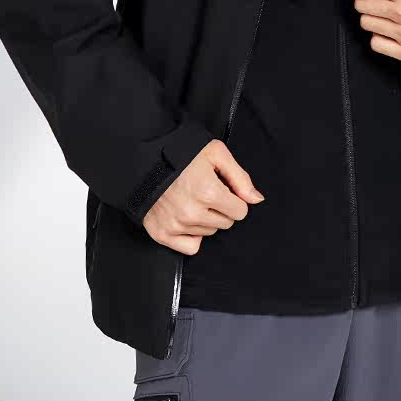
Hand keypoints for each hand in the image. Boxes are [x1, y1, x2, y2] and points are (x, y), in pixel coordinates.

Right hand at [142, 139, 264, 253]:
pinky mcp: (162, 234)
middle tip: (206, 191)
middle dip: (221, 208)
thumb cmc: (181, 153)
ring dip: (206, 219)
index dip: (234, 198)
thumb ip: (240, 177)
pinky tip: (186, 217)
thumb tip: (256, 199)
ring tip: (192, 199)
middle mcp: (192, 212)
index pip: (240, 211)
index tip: (223, 189)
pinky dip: (192, 235)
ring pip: (210, 233)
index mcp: (208, 192)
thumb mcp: (215, 153)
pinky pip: (191, 247)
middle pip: (225, 223)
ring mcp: (176, 225)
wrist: (144, 160)